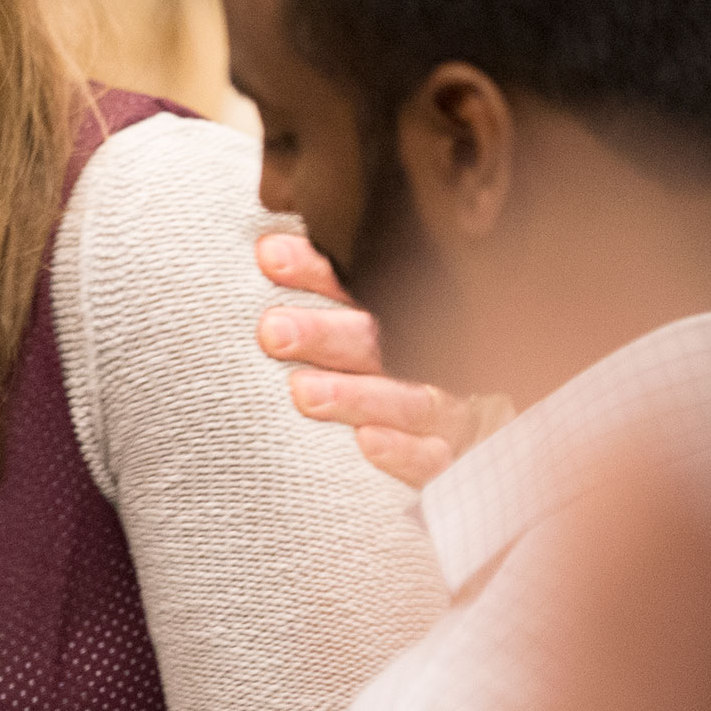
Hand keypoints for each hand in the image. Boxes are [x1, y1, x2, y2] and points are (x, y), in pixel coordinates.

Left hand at [254, 233, 509, 487]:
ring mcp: (445, 410)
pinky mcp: (449, 460)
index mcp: (398, 317)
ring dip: (355, 395)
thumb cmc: (366, 377)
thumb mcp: (344, 335)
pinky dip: (402, 450)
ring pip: (407, 398)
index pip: (357, 285)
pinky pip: (432, 458)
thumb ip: (317, 298)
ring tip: (303, 393)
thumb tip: (262, 250)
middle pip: (377, 339)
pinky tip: (367, 442)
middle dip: (323, 334)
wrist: (442, 454)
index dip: (316, 270)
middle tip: (273, 332)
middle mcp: (425, 359)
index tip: (268, 256)